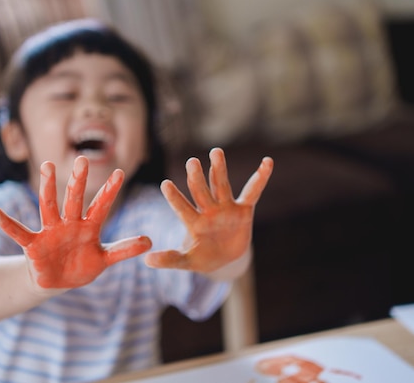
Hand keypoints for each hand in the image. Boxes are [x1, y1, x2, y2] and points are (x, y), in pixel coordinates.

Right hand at [0, 156, 151, 288]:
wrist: (58, 282)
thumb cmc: (82, 266)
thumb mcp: (105, 259)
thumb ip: (124, 249)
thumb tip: (150, 241)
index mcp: (89, 226)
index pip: (102, 205)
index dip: (110, 190)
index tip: (121, 172)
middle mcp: (69, 223)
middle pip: (74, 199)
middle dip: (79, 181)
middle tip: (83, 159)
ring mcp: (50, 231)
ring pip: (48, 206)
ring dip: (48, 187)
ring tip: (48, 166)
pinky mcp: (34, 245)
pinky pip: (18, 232)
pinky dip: (6, 223)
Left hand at [144, 148, 272, 273]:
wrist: (224, 258)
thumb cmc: (202, 257)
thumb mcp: (187, 261)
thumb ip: (170, 259)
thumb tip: (146, 260)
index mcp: (193, 223)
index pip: (182, 208)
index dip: (174, 197)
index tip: (165, 184)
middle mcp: (208, 210)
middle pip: (201, 191)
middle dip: (196, 177)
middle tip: (191, 162)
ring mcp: (225, 208)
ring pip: (221, 185)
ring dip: (219, 169)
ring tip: (215, 151)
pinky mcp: (243, 209)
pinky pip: (252, 192)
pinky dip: (260, 178)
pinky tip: (267, 162)